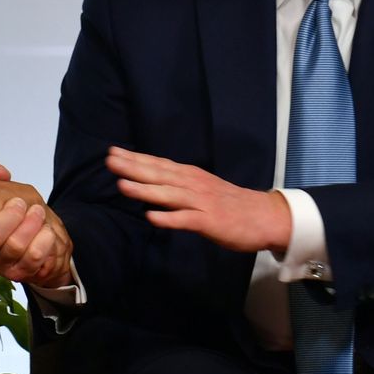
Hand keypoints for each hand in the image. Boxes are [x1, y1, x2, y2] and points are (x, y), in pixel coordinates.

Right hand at [0, 164, 73, 285]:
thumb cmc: (13, 214)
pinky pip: (32, 260)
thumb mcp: (3, 191)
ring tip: (37, 212)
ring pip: (14, 248)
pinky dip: (43, 242)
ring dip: (30, 226)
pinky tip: (46, 230)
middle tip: (19, 203)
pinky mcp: (15, 274)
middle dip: (9, 217)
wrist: (36, 237)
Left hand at [107, 146, 292, 253]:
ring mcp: (201, 202)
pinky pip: (186, 220)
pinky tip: (152, 218)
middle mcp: (193, 185)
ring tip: (122, 185)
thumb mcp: (202, 188)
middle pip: (159, 175)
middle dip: (133, 167)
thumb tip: (152, 182)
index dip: (135, 158)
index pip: (158, 164)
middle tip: (109, 160)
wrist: (264, 216)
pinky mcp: (210, 221)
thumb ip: (178, 185)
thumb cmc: (230, 204)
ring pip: (169, 195)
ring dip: (145, 190)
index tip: (113, 152)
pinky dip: (169, 218)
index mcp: (190, 176)